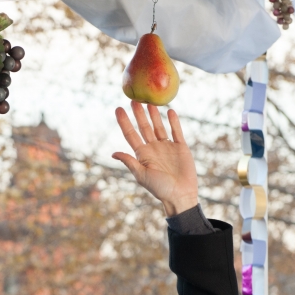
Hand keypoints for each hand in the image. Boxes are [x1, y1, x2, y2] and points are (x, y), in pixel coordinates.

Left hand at [112, 101, 198, 216]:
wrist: (180, 195)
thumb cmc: (159, 188)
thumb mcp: (142, 175)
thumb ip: (129, 162)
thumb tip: (113, 153)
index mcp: (142, 154)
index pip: (130, 134)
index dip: (124, 122)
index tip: (118, 109)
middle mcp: (153, 148)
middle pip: (144, 127)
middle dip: (139, 114)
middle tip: (133, 99)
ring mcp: (167, 147)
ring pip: (159, 126)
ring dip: (154, 115)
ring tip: (150, 102)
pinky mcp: (180, 147)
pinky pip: (176, 131)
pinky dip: (173, 121)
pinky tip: (169, 111)